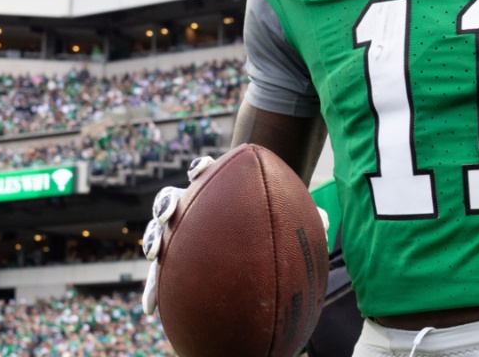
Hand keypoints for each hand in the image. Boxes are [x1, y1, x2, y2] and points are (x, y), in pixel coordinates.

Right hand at [140, 155, 329, 314]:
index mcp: (215, 188)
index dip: (201, 169)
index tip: (200, 171)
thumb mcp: (289, 212)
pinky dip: (154, 288)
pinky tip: (151, 309)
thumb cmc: (271, 213)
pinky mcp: (174, 258)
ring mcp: (180, 231)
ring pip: (158, 232)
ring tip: (153, 254)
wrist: (250, 228)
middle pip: (172, 200)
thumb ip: (305, 214)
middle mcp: (192, 206)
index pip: (204, 172)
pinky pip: (160, 274)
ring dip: (152, 240)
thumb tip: (327, 221)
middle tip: (170, 213)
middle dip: (167, 204)